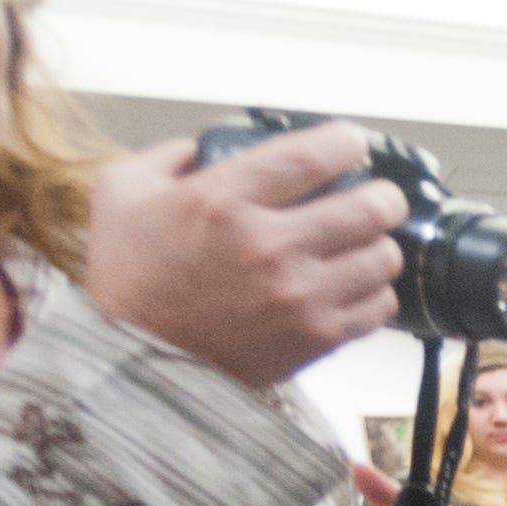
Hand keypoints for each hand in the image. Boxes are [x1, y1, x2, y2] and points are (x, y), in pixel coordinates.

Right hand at [83, 125, 405, 387]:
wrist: (136, 362)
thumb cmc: (129, 278)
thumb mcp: (122, 192)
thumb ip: (170, 156)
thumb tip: (210, 144)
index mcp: (221, 200)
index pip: (311, 156)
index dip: (345, 142)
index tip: (350, 143)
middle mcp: (268, 246)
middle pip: (371, 208)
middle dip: (383, 197)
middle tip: (377, 198)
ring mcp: (299, 295)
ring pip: (384, 258)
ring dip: (378, 246)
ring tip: (362, 245)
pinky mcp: (317, 337)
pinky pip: (378, 307)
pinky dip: (373, 292)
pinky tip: (354, 285)